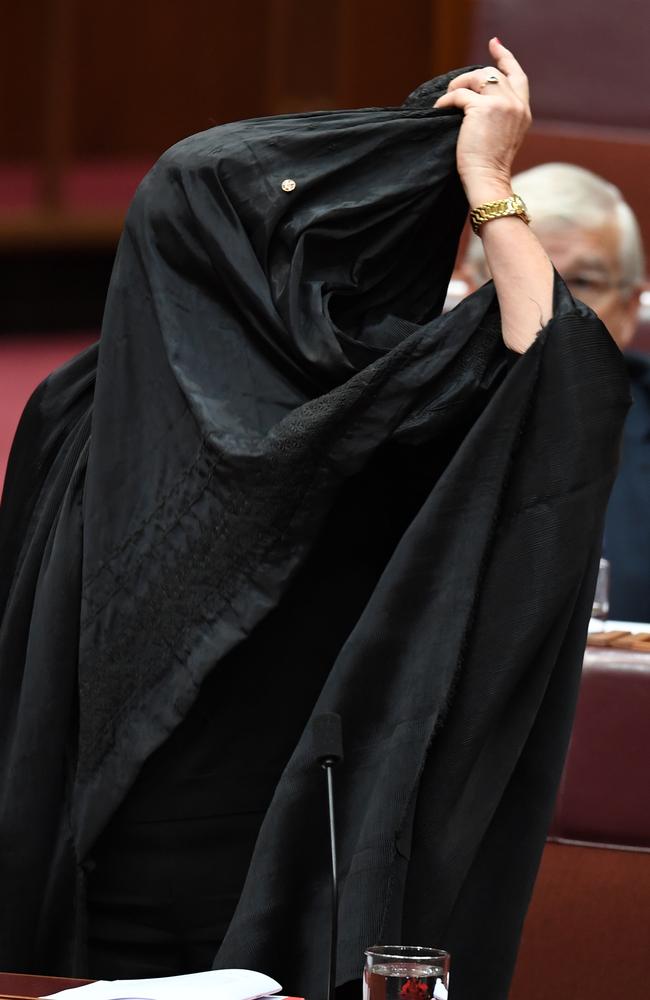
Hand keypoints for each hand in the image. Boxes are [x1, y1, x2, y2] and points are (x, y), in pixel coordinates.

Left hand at [433, 38, 531, 207]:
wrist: (487, 180)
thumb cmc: (489, 166)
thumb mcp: (504, 136)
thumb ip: (500, 115)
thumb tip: (475, 100)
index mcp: (523, 111)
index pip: (517, 75)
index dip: (505, 57)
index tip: (495, 44)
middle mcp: (515, 104)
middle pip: (492, 73)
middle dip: (470, 77)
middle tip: (454, 88)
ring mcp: (501, 104)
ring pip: (477, 77)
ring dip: (458, 85)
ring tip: (447, 99)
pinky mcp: (482, 109)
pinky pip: (459, 95)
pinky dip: (446, 100)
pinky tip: (439, 109)